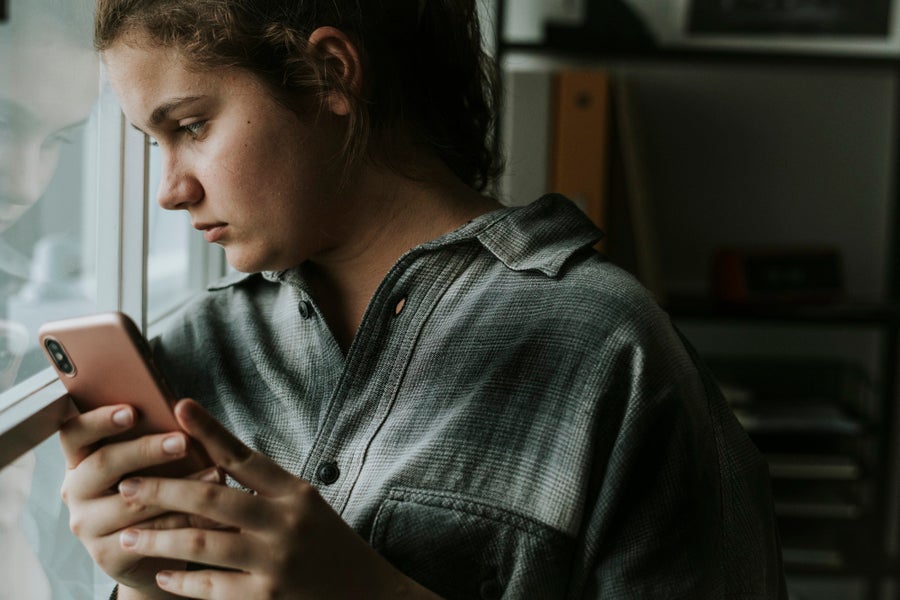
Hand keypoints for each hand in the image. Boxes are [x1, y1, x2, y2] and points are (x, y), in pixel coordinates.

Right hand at [59, 404, 219, 598]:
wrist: (158, 550)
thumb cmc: (158, 488)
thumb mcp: (152, 462)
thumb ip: (155, 437)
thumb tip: (184, 410)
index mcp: (81, 458)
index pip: (75, 433)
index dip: (99, 420)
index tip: (132, 411)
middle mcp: (76, 490)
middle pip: (103, 463)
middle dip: (146, 450)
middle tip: (183, 442)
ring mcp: (87, 525)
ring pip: (131, 502)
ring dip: (177, 487)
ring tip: (216, 474)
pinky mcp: (106, 554)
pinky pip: (146, 536)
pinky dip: (183, 522)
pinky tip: (210, 513)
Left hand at [116, 398, 441, 599]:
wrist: (367, 595)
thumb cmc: (328, 545)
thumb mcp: (306, 505)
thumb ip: (264, 486)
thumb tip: (212, 459)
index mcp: (296, 493)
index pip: (245, 455)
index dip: (209, 431)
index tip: (177, 407)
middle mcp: (285, 523)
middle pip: (211, 497)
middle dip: (161, 489)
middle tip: (127, 485)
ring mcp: (274, 563)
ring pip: (199, 545)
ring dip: (156, 538)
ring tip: (127, 534)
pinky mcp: (265, 599)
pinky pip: (209, 588)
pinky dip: (180, 581)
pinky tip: (160, 574)